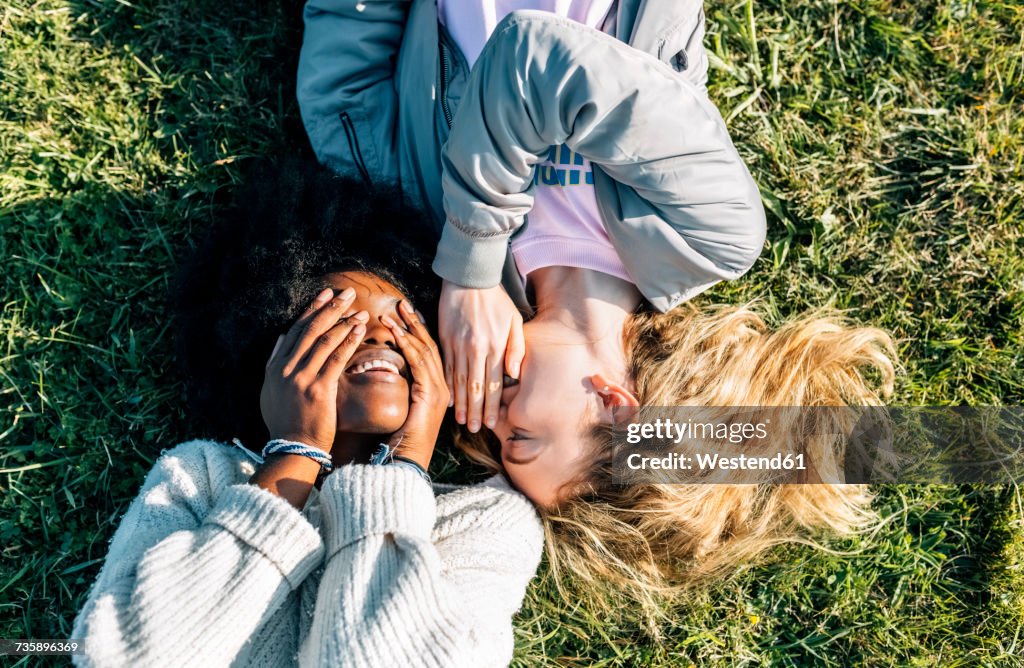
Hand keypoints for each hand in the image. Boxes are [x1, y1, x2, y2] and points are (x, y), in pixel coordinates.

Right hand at [261, 287, 367, 451]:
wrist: (293, 447)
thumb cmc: (286, 421)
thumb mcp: (271, 390)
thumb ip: (275, 362)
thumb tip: (283, 336)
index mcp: (276, 367)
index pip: (296, 330)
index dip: (312, 310)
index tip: (326, 294)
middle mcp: (286, 369)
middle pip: (311, 330)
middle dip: (330, 308)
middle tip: (347, 293)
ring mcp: (302, 378)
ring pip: (325, 341)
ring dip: (344, 322)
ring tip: (360, 311)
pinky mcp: (319, 389)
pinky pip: (336, 358)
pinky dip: (349, 341)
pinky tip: (360, 330)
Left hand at [380, 300, 449, 470]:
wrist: (404, 462)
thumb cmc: (399, 441)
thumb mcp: (402, 409)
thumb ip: (402, 389)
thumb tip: (387, 371)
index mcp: (437, 390)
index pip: (430, 353)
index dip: (418, 331)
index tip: (406, 314)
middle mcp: (443, 388)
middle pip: (430, 347)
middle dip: (415, 324)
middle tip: (402, 304)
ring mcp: (439, 390)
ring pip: (425, 351)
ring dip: (408, 330)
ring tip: (394, 312)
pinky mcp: (430, 394)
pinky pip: (418, 363)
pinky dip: (406, 345)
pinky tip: (395, 332)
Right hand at [438, 281, 523, 432]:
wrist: (469, 278)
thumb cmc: (496, 300)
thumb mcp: (514, 320)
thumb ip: (516, 348)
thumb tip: (514, 374)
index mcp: (494, 347)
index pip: (494, 384)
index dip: (492, 406)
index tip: (491, 422)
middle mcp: (475, 349)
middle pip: (475, 388)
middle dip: (475, 411)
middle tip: (474, 429)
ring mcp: (458, 345)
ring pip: (459, 381)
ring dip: (460, 403)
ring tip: (460, 421)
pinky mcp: (445, 340)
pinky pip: (445, 368)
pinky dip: (447, 385)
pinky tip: (448, 399)